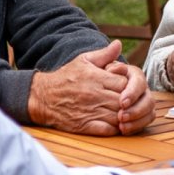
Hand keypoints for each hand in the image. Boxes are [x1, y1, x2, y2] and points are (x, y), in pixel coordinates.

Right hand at [28, 43, 154, 135]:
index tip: (127, 88)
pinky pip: (108, 130)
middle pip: (124, 101)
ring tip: (125, 114)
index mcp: (96, 78)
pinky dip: (116, 129)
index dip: (130, 87)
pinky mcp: (86, 126)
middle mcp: (95, 95)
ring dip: (125, 117)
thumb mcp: (83, 60)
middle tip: (130, 103)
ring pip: (119, 117)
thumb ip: (103, 54)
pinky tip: (116, 124)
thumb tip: (119, 44)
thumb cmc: (65, 77)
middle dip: (130, 103)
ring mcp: (91, 111)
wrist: (43, 97)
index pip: (125, 84)